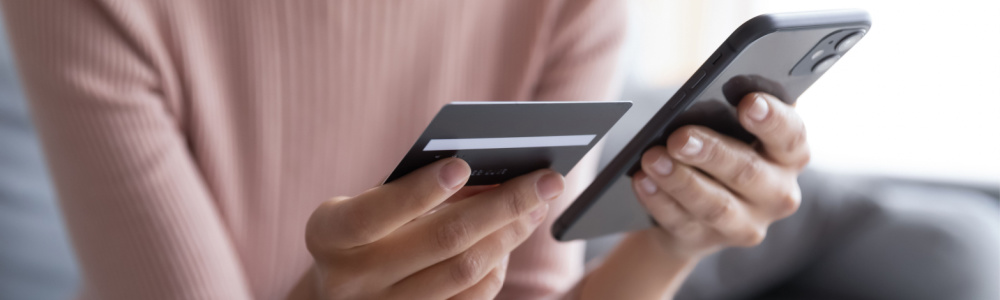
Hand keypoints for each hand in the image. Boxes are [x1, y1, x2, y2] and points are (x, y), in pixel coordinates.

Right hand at [301, 158, 564, 299]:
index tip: (463, 165)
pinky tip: (509, 238)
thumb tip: (491, 170)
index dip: (419, 190)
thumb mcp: (369, 203)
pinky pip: (471, 298)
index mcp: (328, 235)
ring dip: (510, 234)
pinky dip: (497, 265)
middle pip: (440, 242)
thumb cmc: (363, 230)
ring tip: (537, 204)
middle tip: (546, 180)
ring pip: (464, 272)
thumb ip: (414, 186)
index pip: (373, 214)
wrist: (339, 293)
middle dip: (502, 206)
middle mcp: (350, 280)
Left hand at [631, 92, 808, 258]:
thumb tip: (703, 96)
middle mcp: (777, 193)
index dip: (772, 119)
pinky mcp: (708, 241)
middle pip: (748, 172)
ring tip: (652, 158)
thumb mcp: (732, 127)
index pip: (791, 135)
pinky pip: (681, 222)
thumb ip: (728, 110)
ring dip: (680, 180)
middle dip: (711, 152)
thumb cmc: (720, 147)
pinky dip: (659, 200)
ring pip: (714, 205)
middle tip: (679, 137)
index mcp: (789, 155)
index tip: (748, 103)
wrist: (698, 205)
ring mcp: (745, 223)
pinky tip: (642, 181)